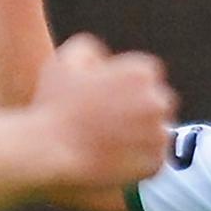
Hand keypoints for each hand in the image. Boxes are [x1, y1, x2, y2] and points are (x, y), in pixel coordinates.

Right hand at [31, 33, 178, 188]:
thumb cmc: (54, 104)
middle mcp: (158, 101)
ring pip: (155, 131)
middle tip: (107, 119)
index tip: (106, 95)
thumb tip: (103, 56)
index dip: (125, 85)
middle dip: (138, 108)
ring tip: (105, 138)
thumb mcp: (65, 62)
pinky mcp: (156, 161)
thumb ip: (89, 49)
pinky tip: (111, 155)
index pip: (146, 75)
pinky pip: (151, 157)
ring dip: (139, 133)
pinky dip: (137, 158)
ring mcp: (159, 134)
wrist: (51, 150)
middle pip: (156, 102)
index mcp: (141, 73)